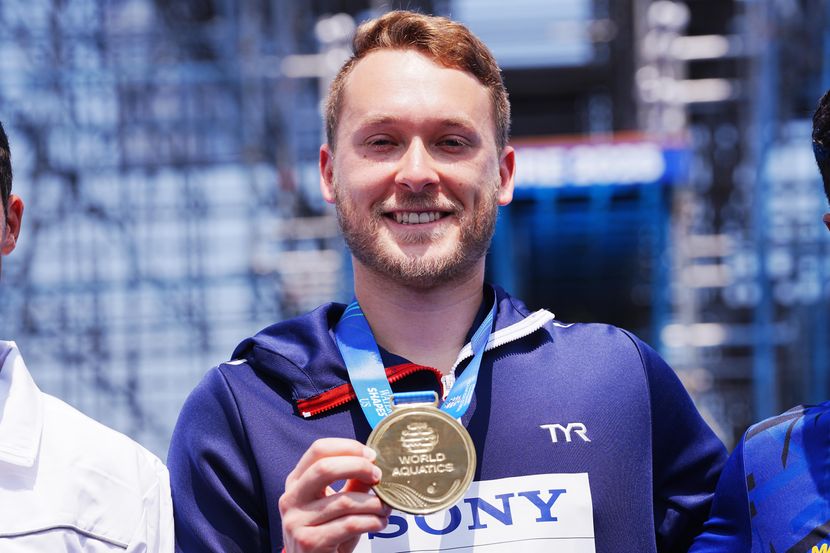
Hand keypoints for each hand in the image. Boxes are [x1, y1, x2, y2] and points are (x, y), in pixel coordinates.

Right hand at [279, 438, 391, 552]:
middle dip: (359, 467)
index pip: (318, 450)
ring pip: (344, 501)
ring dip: (373, 503)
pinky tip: (379, 523)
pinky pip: (349, 524)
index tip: (371, 456)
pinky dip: (372, 522)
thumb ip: (352, 484)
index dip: (348, 447)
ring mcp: (296, 521)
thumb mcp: (337, 506)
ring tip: (385, 508)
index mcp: (296, 482)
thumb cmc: (327, 536)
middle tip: (378, 476)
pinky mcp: (309, 542)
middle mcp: (291, 499)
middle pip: (325, 468)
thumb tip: (374, 464)